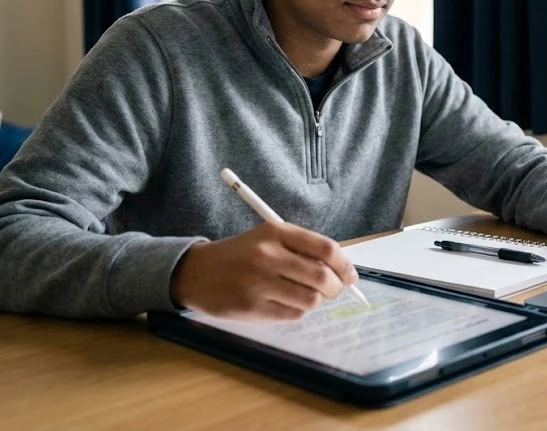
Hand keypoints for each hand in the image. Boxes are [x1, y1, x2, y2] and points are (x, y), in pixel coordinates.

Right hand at [170, 222, 358, 320]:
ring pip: (311, 300)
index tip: (350, 276)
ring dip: (316, 301)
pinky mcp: (251, 307)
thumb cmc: (240, 254)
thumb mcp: (268, 238)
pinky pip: (293, 314)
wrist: (196, 272)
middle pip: (322, 277)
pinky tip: (286, 303)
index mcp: (276, 232)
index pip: (325, 249)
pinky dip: (298, 311)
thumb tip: (341, 270)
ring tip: (306, 296)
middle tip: (332, 291)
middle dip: (335, 288)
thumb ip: (302, 249)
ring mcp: (258, 283)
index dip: (345, 265)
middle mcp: (268, 255)